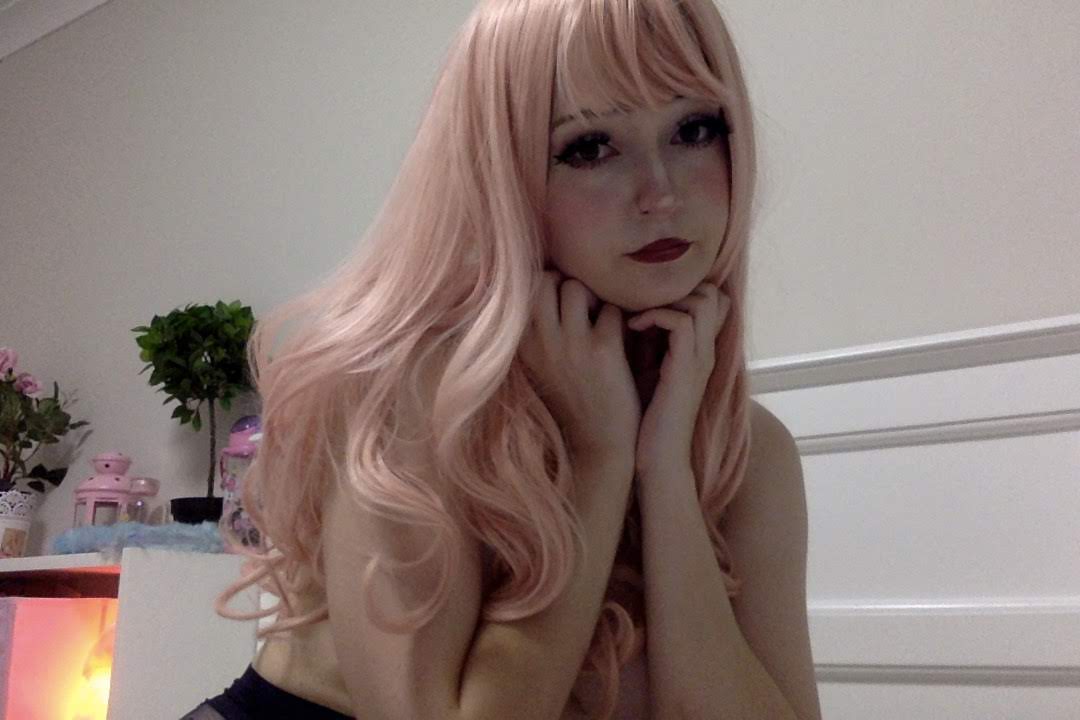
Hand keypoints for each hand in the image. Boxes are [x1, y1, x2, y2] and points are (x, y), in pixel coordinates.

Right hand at [519, 270, 641, 463]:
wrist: (599, 444)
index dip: (550, 287)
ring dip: (596, 296)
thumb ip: (540, 330)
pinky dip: (622, 317)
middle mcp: (541, 340)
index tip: (567, 303)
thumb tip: (550, 286)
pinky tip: (625, 336)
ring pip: (578, 287)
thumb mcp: (542, 366)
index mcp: (523, 344)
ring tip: (604, 319)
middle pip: (548, 280)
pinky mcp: (603, 350)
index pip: (527, 290)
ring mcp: (571, 344)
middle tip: (587, 306)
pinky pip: (612, 309)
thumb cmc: (573, 400)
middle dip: (569, 284)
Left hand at [626, 282, 730, 478]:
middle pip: (713, 293)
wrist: (656, 460)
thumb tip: (623, 310)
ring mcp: (699, 360)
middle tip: (641, 302)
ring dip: (665, 299)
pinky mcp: (685, 371)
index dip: (682, 290)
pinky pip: (682, 322)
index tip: (646, 300)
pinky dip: (655, 316)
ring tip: (636, 315)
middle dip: (675, 288)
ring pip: (703, 301)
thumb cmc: (645, 418)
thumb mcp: (647, 370)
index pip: (713, 301)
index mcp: (698, 350)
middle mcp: (705, 351)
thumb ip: (647, 342)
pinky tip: (633, 328)